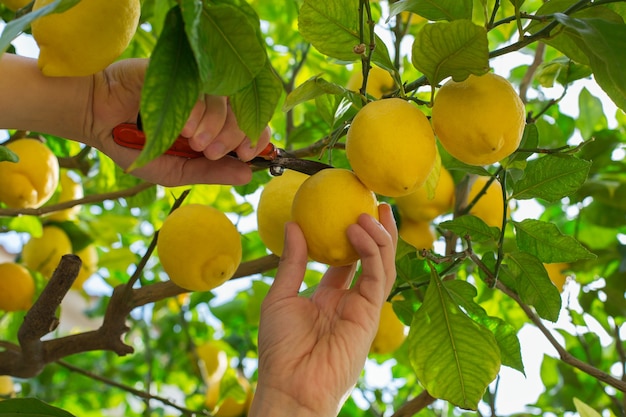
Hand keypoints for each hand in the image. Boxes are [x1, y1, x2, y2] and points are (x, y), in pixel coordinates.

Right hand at [88, 58, 270, 185]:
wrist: (96, 119)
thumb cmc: (134, 145)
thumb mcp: (175, 170)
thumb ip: (210, 172)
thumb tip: (247, 175)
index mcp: (213, 125)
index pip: (252, 124)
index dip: (256, 139)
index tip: (246, 156)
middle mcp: (209, 103)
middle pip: (246, 110)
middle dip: (235, 136)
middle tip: (210, 152)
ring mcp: (196, 84)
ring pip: (227, 99)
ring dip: (216, 126)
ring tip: (193, 141)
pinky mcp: (180, 70)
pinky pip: (203, 86)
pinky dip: (199, 111)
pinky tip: (183, 126)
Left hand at [250, 203, 397, 416]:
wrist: (289, 384)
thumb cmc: (280, 347)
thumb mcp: (280, 297)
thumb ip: (292, 262)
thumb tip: (292, 225)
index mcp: (328, 298)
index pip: (345, 261)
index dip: (350, 237)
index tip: (348, 210)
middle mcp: (350, 301)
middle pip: (370, 259)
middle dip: (376, 232)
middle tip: (373, 203)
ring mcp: (363, 308)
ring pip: (382, 265)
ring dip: (379, 237)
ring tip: (369, 211)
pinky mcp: (371, 315)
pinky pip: (378, 278)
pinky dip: (373, 253)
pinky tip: (360, 231)